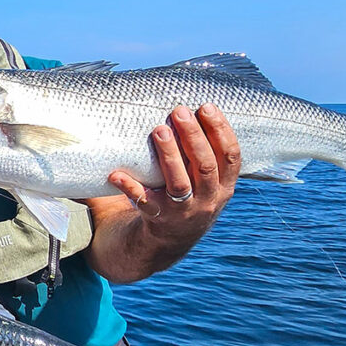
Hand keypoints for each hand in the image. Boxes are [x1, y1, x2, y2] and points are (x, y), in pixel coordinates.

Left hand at [110, 103, 239, 244]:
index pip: (230, 156)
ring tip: (158, 131)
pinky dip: (130, 187)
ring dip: (170, 155)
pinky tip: (116, 174)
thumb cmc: (188, 194)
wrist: (172, 239)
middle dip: (193, 136)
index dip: (221, 131)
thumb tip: (186, 106)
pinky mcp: (158, 218)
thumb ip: (203, 152)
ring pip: (179, 183)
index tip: (206, 107)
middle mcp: (208, 199)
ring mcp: (183, 211)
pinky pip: (144, 202)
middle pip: (204, 166)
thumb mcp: (207, 180)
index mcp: (224, 186)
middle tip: (179, 111)